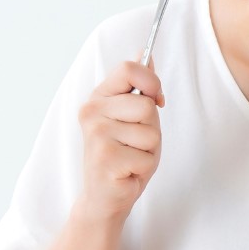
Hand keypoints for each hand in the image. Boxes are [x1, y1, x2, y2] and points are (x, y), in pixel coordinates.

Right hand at [75, 60, 163, 223]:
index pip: (129, 68)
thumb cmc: (123, 155)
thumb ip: (139, 88)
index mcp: (99, 97)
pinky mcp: (105, 158)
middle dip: (152, 128)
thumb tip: (145, 52)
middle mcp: (92, 111)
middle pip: (146, 105)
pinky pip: (147, 155)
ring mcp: (96, 134)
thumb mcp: (134, 117)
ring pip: (150, 132)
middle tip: (135, 143)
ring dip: (149, 150)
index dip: (151, 82)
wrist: (105, 197)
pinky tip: (127, 171)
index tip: (156, 100)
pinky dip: (144, 167)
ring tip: (131, 157)